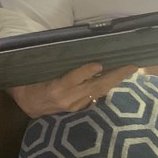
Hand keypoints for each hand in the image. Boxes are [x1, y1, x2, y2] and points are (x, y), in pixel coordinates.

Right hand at [8, 62, 138, 118]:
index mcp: (56, 88)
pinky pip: (95, 97)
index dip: (88, 71)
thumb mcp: (36, 71)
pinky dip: (106, 88)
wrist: (27, 105)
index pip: (75, 78)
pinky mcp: (77, 110)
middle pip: (95, 86)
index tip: (100, 63)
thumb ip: (51, 62)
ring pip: (98, 92)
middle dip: (114, 76)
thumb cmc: (30, 83)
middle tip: (130, 65)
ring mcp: (74, 106)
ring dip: (114, 81)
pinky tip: (115, 80)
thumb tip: (66, 47)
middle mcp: (67, 99)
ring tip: (128, 71)